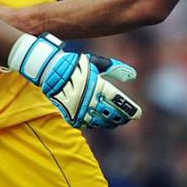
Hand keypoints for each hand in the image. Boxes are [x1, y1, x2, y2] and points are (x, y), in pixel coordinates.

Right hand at [9, 33, 140, 127]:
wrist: (49, 71)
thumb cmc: (75, 64)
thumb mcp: (95, 62)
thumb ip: (115, 68)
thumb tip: (133, 75)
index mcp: (98, 86)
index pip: (119, 103)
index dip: (130, 110)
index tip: (138, 113)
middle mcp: (90, 100)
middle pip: (112, 115)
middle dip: (122, 118)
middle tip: (129, 117)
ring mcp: (80, 110)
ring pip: (101, 122)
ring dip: (111, 123)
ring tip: (117, 120)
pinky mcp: (72, 116)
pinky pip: (88, 124)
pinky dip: (98, 124)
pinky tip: (102, 121)